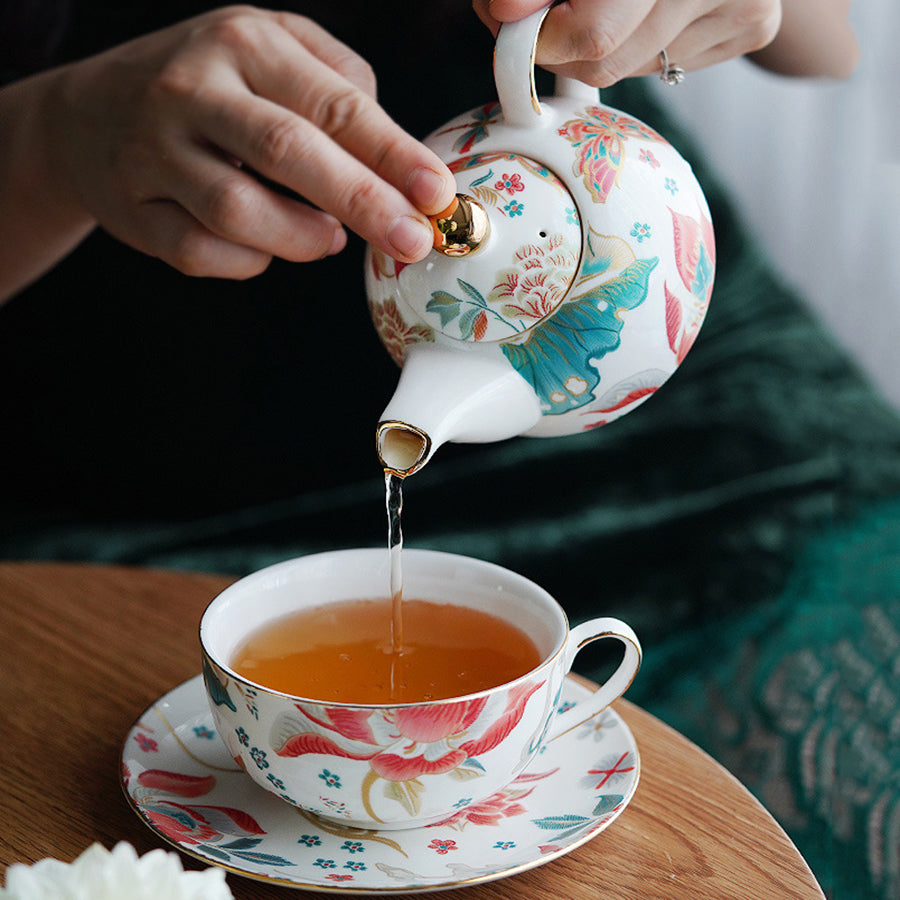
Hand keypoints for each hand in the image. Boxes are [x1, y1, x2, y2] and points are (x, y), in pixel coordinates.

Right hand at [36, 6, 455, 277]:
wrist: (90, 113)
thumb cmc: (205, 84)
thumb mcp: (270, 49)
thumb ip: (339, 83)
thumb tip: (395, 156)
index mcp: (242, 42)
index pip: (333, 104)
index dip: (392, 154)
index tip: (435, 192)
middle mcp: (192, 89)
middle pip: (290, 152)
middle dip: (362, 202)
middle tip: (410, 240)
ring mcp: (154, 151)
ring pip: (240, 213)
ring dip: (300, 238)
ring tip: (328, 238)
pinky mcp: (134, 210)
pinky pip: (203, 253)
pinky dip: (249, 262)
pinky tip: (264, 246)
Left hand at [473, 0, 781, 85]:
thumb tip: (506, 13)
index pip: (593, 35)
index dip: (540, 35)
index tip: (507, 15)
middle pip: (606, 62)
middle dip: (559, 44)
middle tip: (539, 10)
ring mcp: (745, 3)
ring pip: (631, 68)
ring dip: (597, 44)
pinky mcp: (755, 25)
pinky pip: (668, 65)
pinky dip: (639, 42)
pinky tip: (645, 4)